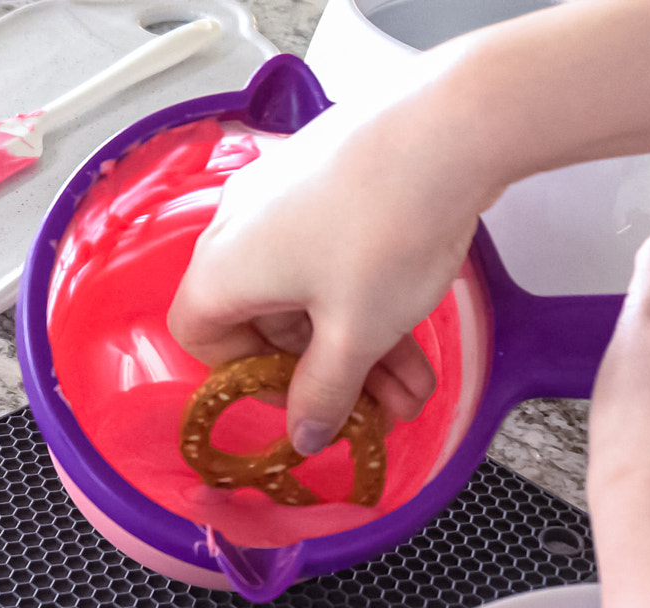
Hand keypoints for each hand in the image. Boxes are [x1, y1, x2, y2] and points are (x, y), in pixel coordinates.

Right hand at [166, 93, 498, 454]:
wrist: (448, 131)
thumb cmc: (385, 226)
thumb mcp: (355, 335)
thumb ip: (325, 394)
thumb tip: (306, 434)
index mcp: (223, 266)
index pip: (200, 337)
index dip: (248, 379)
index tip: (301, 399)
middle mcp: (242, 227)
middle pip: (267, 321)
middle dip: (326, 373)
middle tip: (374, 409)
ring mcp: (288, 198)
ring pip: (312, 295)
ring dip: (359, 349)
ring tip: (411, 389)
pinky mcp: (331, 180)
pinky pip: (335, 259)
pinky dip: (369, 302)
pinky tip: (416, 340)